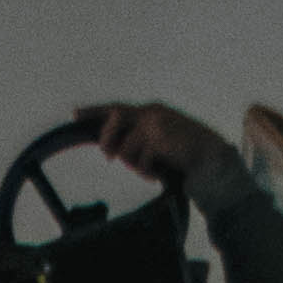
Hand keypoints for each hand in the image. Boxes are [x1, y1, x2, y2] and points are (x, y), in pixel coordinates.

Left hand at [91, 98, 227, 187]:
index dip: (94, 111)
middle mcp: (149, 112)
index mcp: (147, 111)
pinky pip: (139, 161)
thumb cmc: (179, 155)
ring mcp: (154, 122)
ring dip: (135, 165)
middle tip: (110, 158)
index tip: (74, 113)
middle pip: (113, 121)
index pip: (115, 108)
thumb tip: (111, 152)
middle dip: (108, 142)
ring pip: (125, 149)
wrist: (208, 156)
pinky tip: (158, 174)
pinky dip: (147, 172)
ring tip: (151, 169)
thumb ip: (134, 142)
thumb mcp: (153, 145)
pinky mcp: (158, 136)